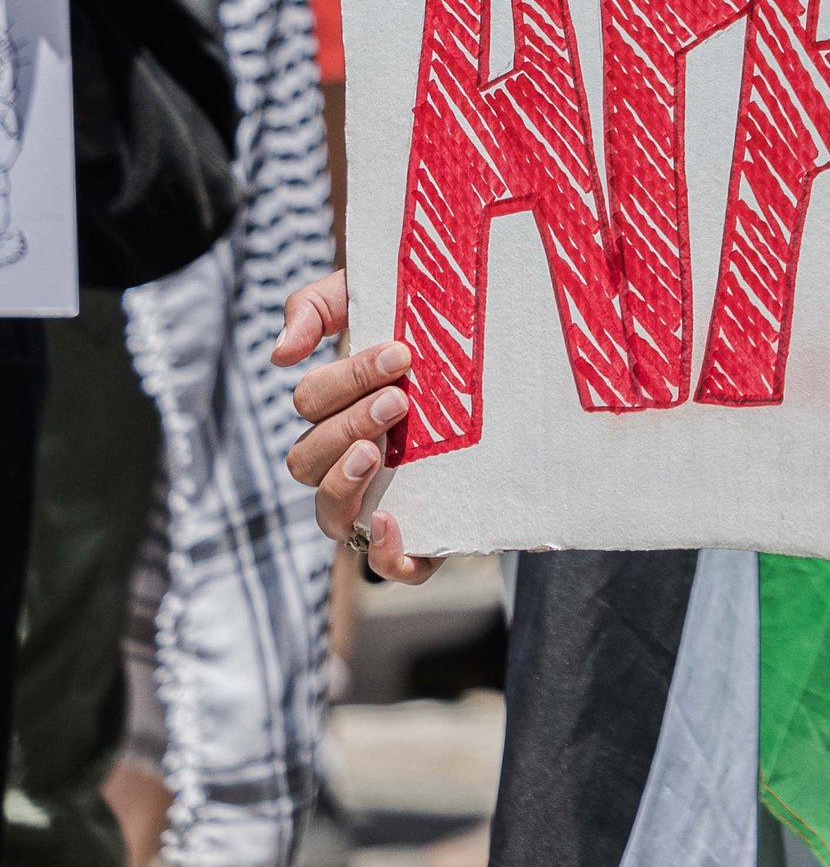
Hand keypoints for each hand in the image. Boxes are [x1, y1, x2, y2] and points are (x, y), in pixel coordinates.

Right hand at [278, 268, 440, 584]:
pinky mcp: (419, 534)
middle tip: (399, 399)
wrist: (514, 372)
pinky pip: (385, 566)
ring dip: (342, 482)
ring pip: (328, 513)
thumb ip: (318, 306)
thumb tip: (279, 352)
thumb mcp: (380, 300)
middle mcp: (348, 458)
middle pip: (307, 458)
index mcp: (336, 408)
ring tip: (377, 452)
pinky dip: (383, 553)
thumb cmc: (434, 334)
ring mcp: (377, 499)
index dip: (346, 379)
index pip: (311, 401)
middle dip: (348, 425)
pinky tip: (390, 520)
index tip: (400, 354)